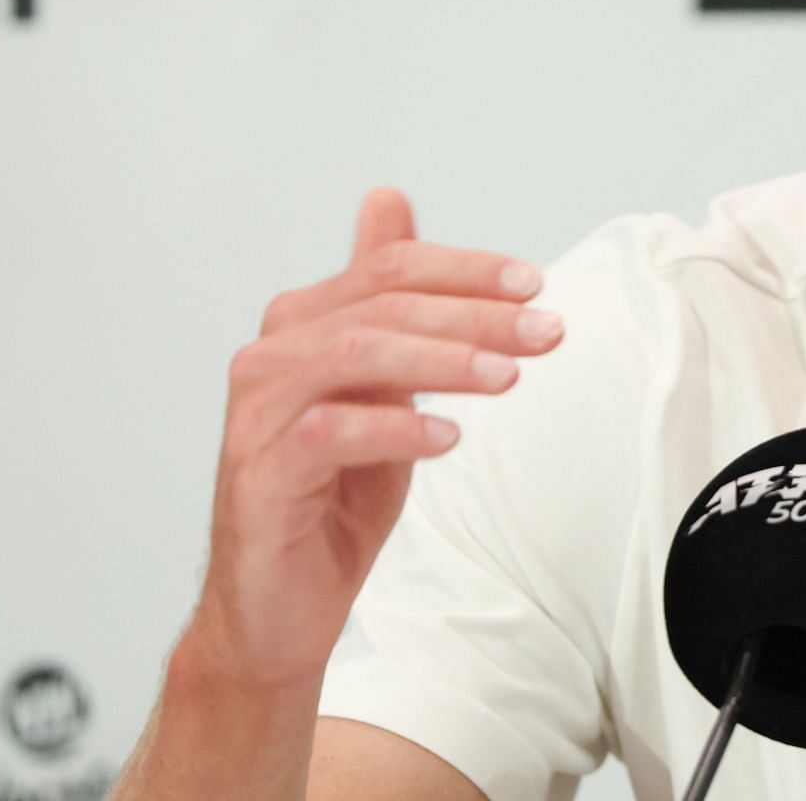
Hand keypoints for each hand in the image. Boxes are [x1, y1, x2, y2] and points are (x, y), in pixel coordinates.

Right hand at [182, 188, 564, 689]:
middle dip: (475, 313)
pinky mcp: (259, 473)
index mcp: (301, 323)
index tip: (535, 285)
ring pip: (356, 353)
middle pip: (380, 304)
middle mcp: (271, 356)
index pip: (390, 268)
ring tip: (509, 378)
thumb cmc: (334, 495)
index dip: (466, 270)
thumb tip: (389, 200)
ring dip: (444, 360)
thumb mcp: (379, 386)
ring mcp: (258, 414)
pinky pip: (329, 431)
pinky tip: (448, 438)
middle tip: (546, 332)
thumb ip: (386, 302)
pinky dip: (395, 429)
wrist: (281, 604)